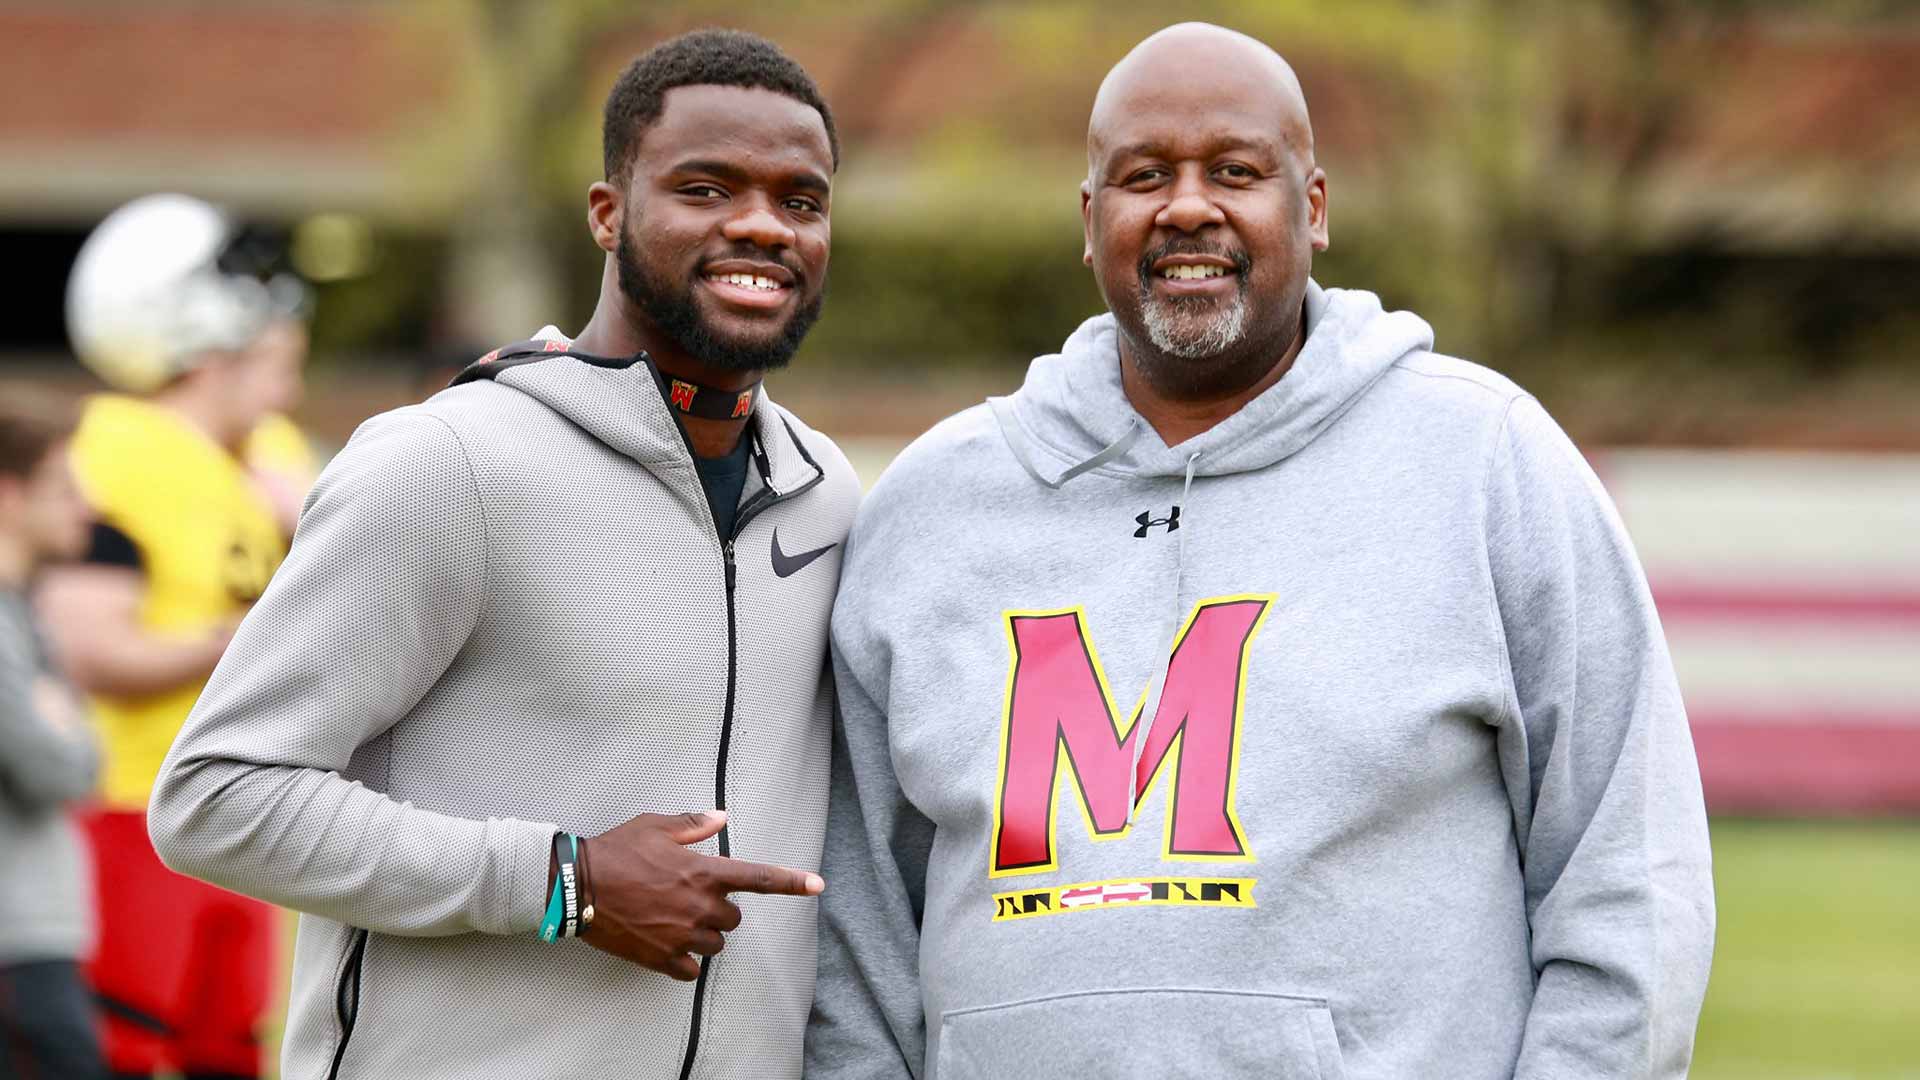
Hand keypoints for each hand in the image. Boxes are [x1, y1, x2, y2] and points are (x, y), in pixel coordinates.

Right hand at [578, 810, 822, 979]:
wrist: (576, 886)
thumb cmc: (616, 851)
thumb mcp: (655, 826)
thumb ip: (693, 825)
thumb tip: (721, 817)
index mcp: (704, 871)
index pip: (758, 879)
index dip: (792, 882)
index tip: (818, 886)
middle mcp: (700, 905)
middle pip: (734, 920)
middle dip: (718, 911)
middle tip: (688, 899)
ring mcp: (682, 935)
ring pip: (715, 946)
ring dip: (703, 937)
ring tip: (673, 920)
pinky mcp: (662, 958)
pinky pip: (691, 971)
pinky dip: (685, 962)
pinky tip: (667, 946)